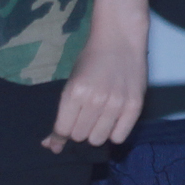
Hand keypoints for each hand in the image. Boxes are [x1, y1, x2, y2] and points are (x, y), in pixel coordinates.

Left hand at [41, 36, 145, 152]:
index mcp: (75, 93)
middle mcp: (95, 100)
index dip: (58, 139)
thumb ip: (62, 114)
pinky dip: (113, 133)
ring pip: (98, 139)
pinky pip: (119, 137)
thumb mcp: (70, 83)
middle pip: (80, 136)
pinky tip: (112, 122)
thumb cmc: (90, 60)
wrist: (120, 39)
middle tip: (84, 118)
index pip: (63, 130)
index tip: (57, 142)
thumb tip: (50, 144)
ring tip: (99, 119)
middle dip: (78, 131)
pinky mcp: (134, 105)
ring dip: (95, 133)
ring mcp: (116, 103)